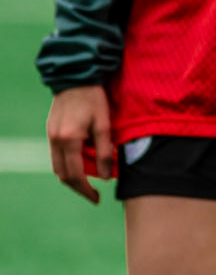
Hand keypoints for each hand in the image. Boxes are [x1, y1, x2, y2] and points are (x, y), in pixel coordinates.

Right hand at [47, 84, 114, 203]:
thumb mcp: (104, 124)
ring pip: (56, 167)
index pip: (75, 174)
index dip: (86, 190)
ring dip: (70, 177)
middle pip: (63, 175)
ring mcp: (50, 135)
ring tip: (87, 182)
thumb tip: (105, 177)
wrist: (75, 76)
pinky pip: (55, 155)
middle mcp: (56, 140)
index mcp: (69, 139)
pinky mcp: (50, 130)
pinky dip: (66, 164)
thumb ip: (104, 151)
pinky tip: (80, 164)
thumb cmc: (94, 98)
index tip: (97, 198)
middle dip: (78, 188)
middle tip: (93, 195)